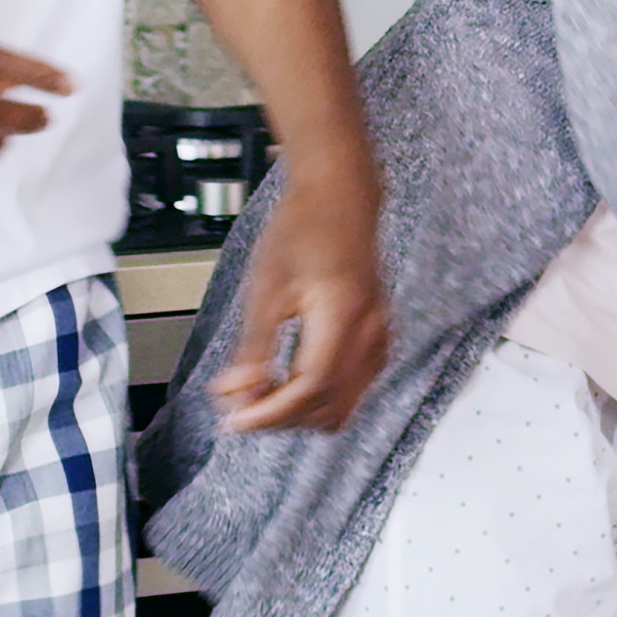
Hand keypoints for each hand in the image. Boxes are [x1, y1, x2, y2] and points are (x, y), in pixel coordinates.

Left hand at [206, 167, 392, 434]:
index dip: (270, 413)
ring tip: (260, 396)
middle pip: (329, 406)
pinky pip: (355, 389)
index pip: (309, 387)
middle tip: (240, 408)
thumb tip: (235, 395)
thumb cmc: (300, 228)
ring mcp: (381, 337)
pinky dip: (321, 398)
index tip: (234, 421)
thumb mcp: (265, 285)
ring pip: (345, 405)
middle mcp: (370, 332)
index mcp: (341, 314)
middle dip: (282, 418)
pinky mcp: (381, 338)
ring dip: (301, 413)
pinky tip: (288, 382)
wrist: (340, 195)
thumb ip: (253, 345)